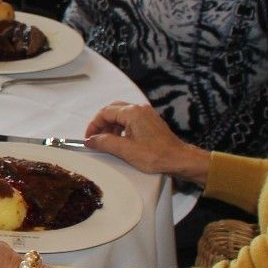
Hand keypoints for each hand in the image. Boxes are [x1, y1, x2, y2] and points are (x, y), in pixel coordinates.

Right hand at [83, 101, 210, 185]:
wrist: (179, 159)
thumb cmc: (154, 155)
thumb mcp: (125, 150)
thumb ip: (105, 143)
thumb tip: (90, 140)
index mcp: (132, 112)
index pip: (105, 113)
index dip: (94, 125)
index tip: (89, 138)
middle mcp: (139, 108)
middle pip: (113, 110)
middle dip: (102, 124)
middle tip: (96, 138)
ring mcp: (146, 114)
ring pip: (122, 114)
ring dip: (112, 126)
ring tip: (108, 141)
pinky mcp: (151, 121)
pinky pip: (131, 119)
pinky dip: (122, 127)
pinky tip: (121, 140)